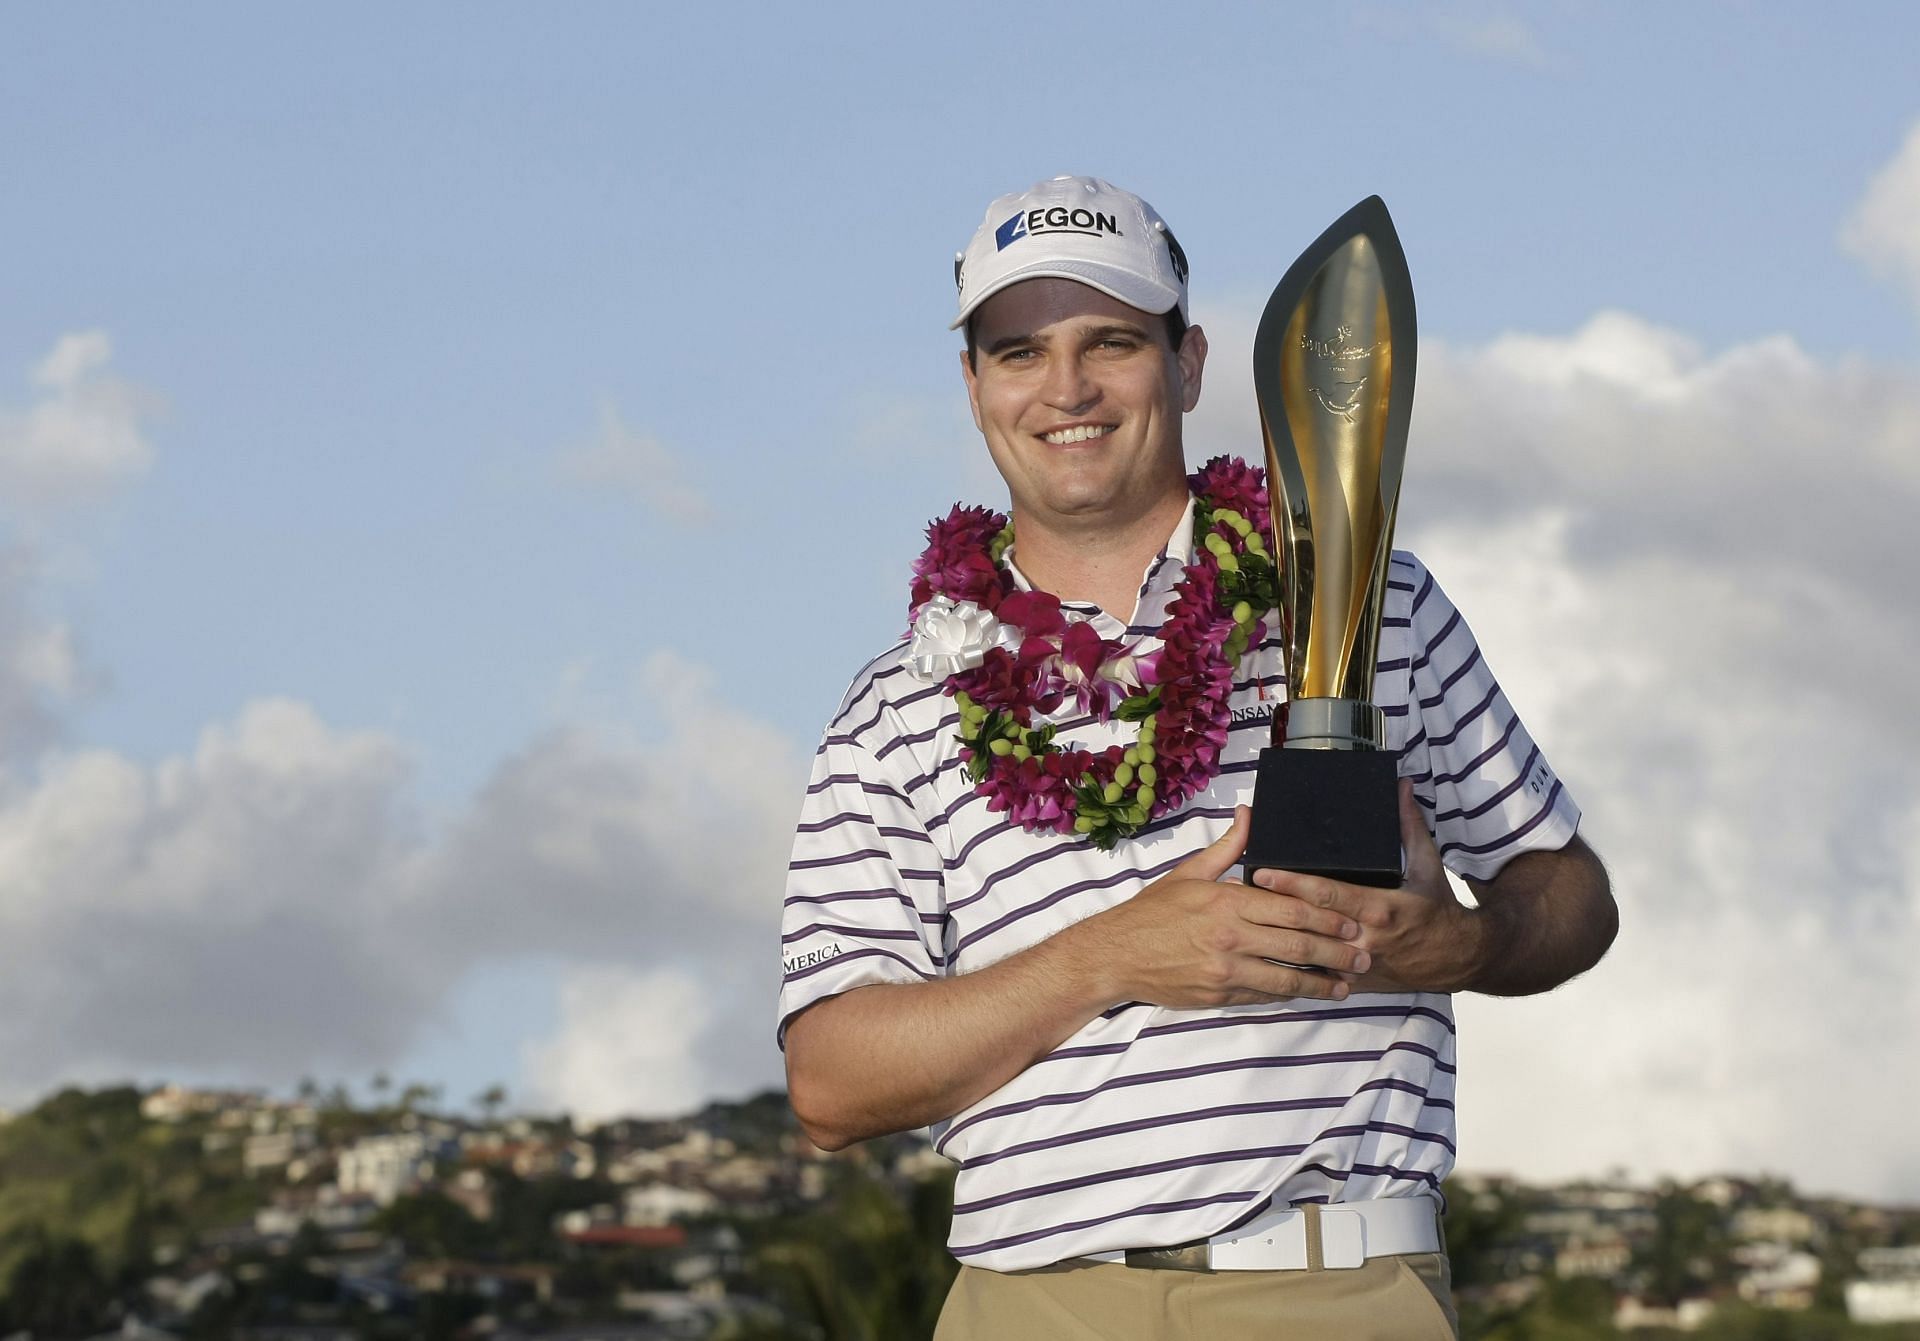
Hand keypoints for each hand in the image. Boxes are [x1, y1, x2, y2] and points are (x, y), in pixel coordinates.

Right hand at [1072, 806, 1373, 1006]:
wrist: (1117, 954)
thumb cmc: (1154, 912)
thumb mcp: (1190, 872)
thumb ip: (1228, 846)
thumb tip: (1250, 813)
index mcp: (1228, 901)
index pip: (1291, 909)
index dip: (1328, 918)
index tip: (1352, 923)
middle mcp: (1231, 936)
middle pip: (1298, 945)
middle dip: (1337, 952)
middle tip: (1365, 956)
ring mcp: (1226, 969)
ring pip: (1287, 978)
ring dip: (1322, 982)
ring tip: (1347, 984)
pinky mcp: (1219, 994)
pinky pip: (1264, 995)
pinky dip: (1290, 995)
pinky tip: (1309, 993)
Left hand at [1250, 780, 1478, 993]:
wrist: (1458, 958)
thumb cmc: (1438, 907)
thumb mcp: (1428, 864)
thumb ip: (1409, 825)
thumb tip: (1400, 786)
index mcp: (1380, 908)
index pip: (1328, 894)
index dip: (1293, 884)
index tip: (1262, 873)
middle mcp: (1366, 938)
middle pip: (1309, 922)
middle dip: (1272, 909)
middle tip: (1236, 894)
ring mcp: (1359, 964)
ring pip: (1308, 953)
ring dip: (1274, 938)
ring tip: (1240, 922)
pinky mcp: (1356, 981)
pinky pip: (1318, 976)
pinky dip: (1291, 966)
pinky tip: (1261, 955)